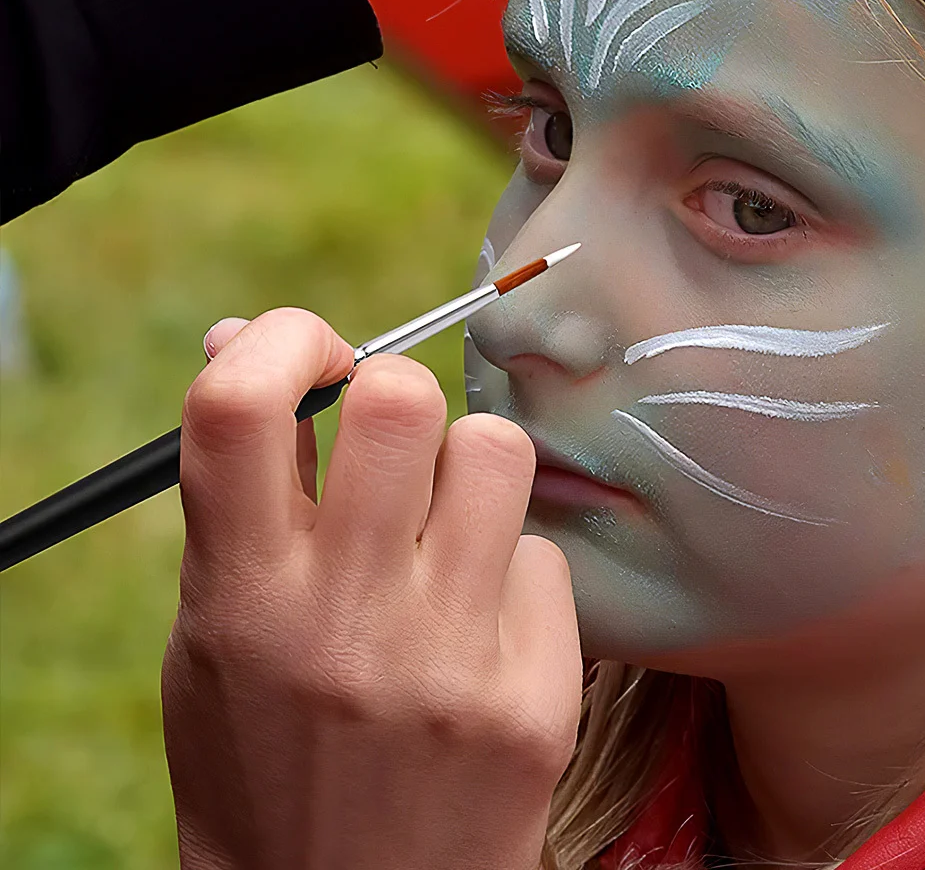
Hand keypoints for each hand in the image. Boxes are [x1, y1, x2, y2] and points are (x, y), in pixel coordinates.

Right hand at [163, 311, 579, 869]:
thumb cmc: (267, 755)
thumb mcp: (212, 636)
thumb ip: (235, 493)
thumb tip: (243, 337)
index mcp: (242, 601)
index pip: (240, 405)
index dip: (282, 340)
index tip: (309, 353)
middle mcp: (346, 623)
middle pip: (399, 401)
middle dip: (393, 392)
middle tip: (387, 439)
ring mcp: (451, 660)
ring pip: (496, 450)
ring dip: (469, 465)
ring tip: (443, 525)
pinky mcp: (538, 693)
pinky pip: (544, 553)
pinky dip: (511, 568)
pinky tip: (481, 626)